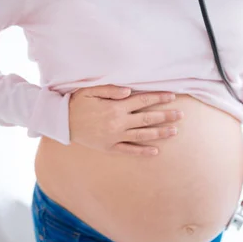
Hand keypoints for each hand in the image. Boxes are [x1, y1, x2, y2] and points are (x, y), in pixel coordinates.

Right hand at [68, 85, 182, 155]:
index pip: (142, 100)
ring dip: (159, 133)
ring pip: (142, 134)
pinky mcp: (109, 147)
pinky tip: (155, 151)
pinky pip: (129, 150)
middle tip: (181, 115)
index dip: (158, 98)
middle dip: (165, 115)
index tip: (172, 96)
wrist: (62, 123)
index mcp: (115, 106)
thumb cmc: (77, 103)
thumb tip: (129, 91)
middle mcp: (118, 122)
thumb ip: (111, 90)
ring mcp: (115, 136)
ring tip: (174, 131)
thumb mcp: (91, 90)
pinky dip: (142, 151)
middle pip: (147, 118)